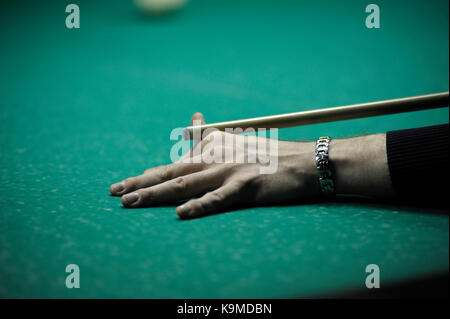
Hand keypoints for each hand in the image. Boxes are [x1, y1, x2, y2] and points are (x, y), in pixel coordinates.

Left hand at [110, 113, 319, 218]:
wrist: (303, 161)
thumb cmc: (270, 154)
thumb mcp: (237, 141)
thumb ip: (212, 134)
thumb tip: (196, 117)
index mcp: (213, 148)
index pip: (174, 163)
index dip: (148, 174)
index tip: (126, 183)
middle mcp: (216, 157)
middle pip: (172, 172)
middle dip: (141, 183)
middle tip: (115, 193)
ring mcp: (229, 171)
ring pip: (186, 183)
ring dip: (157, 194)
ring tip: (131, 203)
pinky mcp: (246, 186)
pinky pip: (218, 198)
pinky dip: (199, 205)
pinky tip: (180, 213)